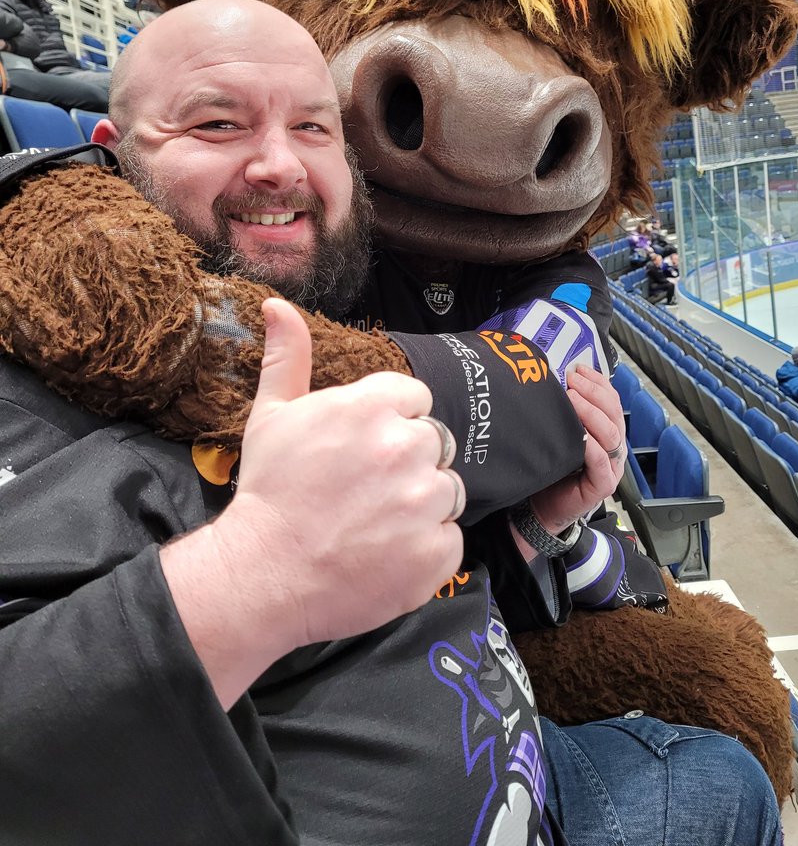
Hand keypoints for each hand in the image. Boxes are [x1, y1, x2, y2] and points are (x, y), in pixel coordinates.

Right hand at [225, 298, 465, 645]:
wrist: (263, 575)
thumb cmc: (269, 492)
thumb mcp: (272, 415)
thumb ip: (287, 356)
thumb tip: (278, 305)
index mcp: (372, 406)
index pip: (416, 399)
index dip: (392, 423)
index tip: (365, 450)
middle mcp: (406, 447)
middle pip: (433, 442)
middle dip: (406, 463)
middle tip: (365, 491)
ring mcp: (424, 502)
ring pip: (447, 490)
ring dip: (420, 505)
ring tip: (375, 523)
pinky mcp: (435, 552)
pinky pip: (450, 539)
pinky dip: (426, 550)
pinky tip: (387, 554)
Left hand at [527, 366, 625, 536]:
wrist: (541, 508)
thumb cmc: (551, 469)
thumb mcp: (560, 434)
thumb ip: (565, 413)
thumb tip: (556, 379)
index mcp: (607, 432)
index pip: (611, 400)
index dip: (598, 382)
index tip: (579, 367)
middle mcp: (613, 448)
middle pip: (613, 413)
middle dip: (594, 392)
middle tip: (572, 379)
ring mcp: (611, 467)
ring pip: (611, 434)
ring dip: (591, 412)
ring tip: (572, 397)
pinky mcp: (603, 486)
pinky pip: (601, 462)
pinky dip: (592, 445)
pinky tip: (580, 434)